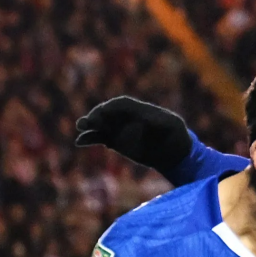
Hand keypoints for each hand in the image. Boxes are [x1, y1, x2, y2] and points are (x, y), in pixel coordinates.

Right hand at [74, 96, 192, 175]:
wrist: (173, 152)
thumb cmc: (175, 135)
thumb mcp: (172, 126)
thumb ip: (159, 121)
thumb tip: (146, 119)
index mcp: (139, 109)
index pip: (121, 104)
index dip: (112, 107)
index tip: (103, 112)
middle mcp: (126, 117)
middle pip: (107, 112)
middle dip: (97, 115)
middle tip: (88, 122)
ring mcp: (119, 128)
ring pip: (100, 124)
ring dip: (89, 125)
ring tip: (80, 128)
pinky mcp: (115, 141)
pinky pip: (99, 138)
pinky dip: (90, 139)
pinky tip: (80, 142)